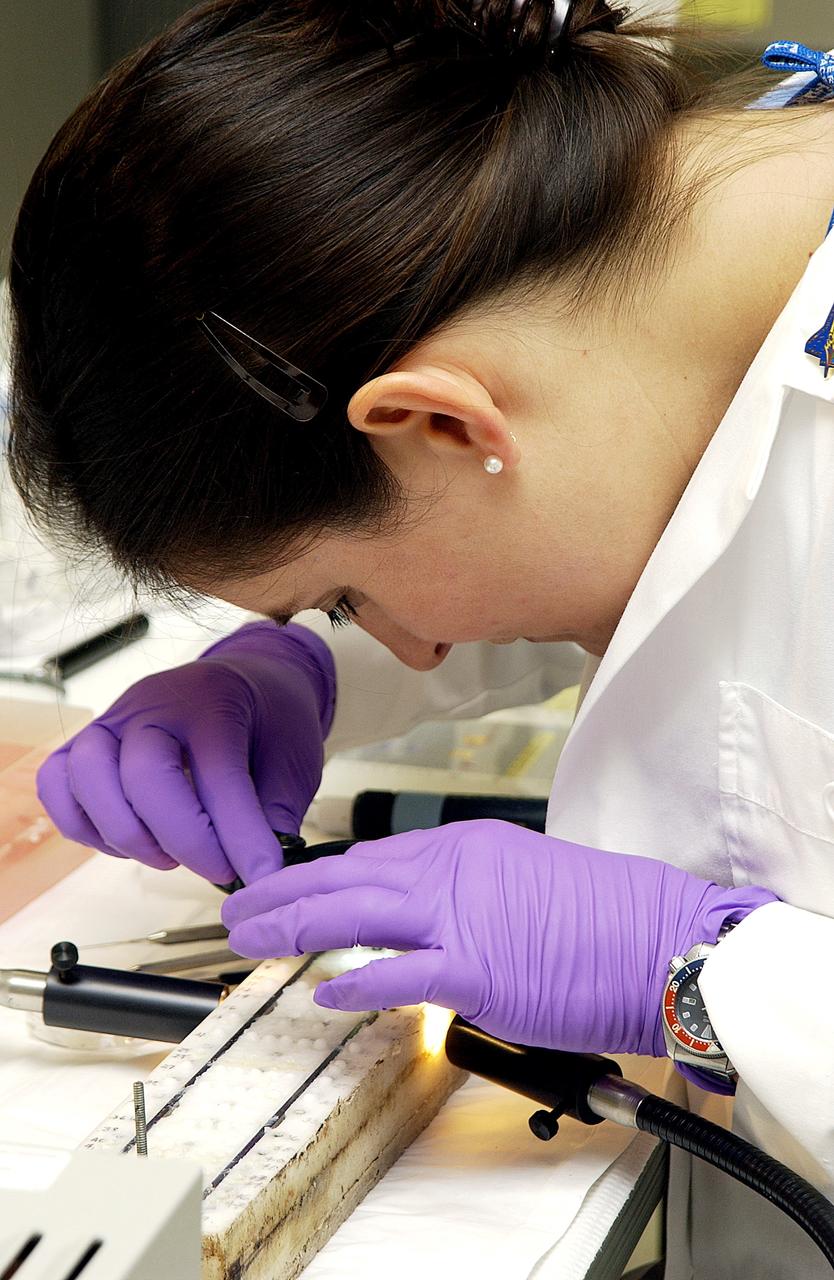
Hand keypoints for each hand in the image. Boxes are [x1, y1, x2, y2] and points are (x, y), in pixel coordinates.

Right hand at [37, 622, 335, 885]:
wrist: (251, 677)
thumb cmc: (272, 719)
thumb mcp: (295, 759)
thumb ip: (274, 812)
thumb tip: (256, 871)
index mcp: (213, 702)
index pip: (217, 775)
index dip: (239, 835)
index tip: (260, 875)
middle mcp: (153, 704)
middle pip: (142, 776)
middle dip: (181, 838)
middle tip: (219, 868)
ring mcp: (113, 719)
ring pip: (86, 776)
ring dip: (125, 833)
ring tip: (168, 856)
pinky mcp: (88, 741)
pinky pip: (57, 784)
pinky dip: (84, 824)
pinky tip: (130, 842)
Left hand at [222, 820, 775, 1054]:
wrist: (662, 940)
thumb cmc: (605, 920)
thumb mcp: (523, 881)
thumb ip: (464, 896)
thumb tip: (418, 925)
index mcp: (466, 846)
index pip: (372, 859)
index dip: (318, 877)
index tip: (284, 889)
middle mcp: (456, 869)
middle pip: (349, 877)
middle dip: (284, 894)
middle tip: (239, 910)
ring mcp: (466, 915)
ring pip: (358, 911)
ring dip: (295, 925)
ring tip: (251, 939)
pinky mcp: (481, 967)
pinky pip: (401, 971)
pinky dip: (358, 979)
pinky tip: (324, 988)